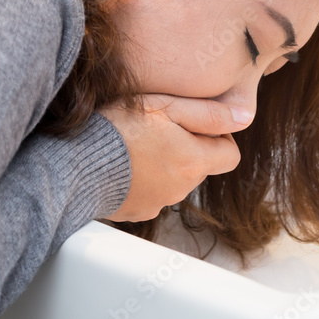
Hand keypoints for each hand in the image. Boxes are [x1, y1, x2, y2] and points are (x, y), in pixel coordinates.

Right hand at [98, 94, 250, 222]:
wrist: (72, 164)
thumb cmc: (116, 128)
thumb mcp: (165, 106)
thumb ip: (209, 114)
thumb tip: (246, 118)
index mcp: (193, 161)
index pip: (231, 155)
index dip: (218, 137)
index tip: (194, 125)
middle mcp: (180, 188)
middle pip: (201, 167)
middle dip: (189, 148)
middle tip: (160, 129)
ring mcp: (158, 203)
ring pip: (176, 180)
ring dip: (166, 164)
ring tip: (137, 144)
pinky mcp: (136, 211)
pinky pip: (152, 193)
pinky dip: (145, 180)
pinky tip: (125, 164)